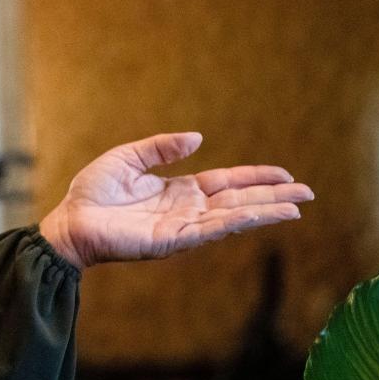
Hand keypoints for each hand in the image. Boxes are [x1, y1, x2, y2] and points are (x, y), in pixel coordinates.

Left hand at [39, 132, 313, 269]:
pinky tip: (259, 216)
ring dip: (264, 212)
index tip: (284, 174)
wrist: (70, 221)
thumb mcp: (128, 158)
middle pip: (239, 201)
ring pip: (232, 218)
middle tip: (308, 193)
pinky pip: (210, 230)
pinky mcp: (172, 241)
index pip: (226, 183)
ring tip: (296, 208)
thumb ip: (162, 148)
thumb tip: (199, 138)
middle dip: (272, 197)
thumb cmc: (93, 192)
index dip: (254, 178)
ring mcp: (182, 227)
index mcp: (177, 190)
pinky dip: (237, 223)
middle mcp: (186, 210)